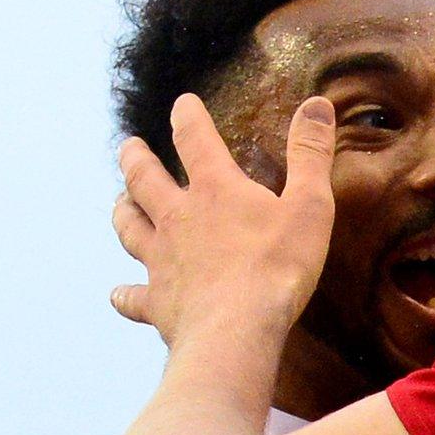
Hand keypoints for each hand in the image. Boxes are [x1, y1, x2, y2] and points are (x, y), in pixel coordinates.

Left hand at [110, 94, 336, 346]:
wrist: (237, 331)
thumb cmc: (278, 267)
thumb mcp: (309, 205)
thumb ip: (310, 153)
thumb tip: (316, 103)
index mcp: (215, 190)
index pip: (195, 139)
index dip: (188, 116)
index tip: (183, 103)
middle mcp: (178, 218)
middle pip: (145, 180)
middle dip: (136, 159)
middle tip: (129, 146)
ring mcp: (162, 260)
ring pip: (130, 229)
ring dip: (124, 212)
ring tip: (120, 202)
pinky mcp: (158, 301)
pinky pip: (133, 297)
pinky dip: (125, 295)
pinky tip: (118, 294)